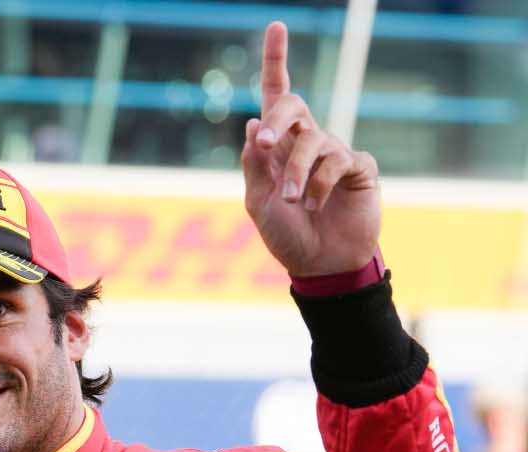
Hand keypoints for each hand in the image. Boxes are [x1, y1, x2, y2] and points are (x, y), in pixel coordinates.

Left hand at [241, 21, 380, 276]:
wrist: (319, 265)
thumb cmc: (286, 234)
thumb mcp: (258, 201)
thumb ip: (255, 165)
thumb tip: (251, 123)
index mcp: (278, 146)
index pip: (277, 96)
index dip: (276, 60)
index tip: (277, 26)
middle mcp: (306, 142)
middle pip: (292, 106)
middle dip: (278, 120)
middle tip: (266, 142)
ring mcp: (334, 152)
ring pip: (312, 142)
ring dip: (297, 173)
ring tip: (295, 202)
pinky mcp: (359, 167)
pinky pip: (338, 162)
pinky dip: (320, 185)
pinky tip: (317, 206)